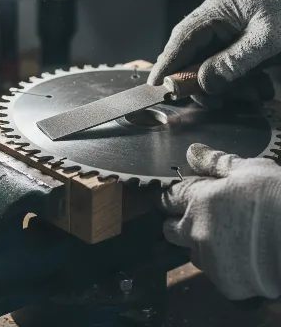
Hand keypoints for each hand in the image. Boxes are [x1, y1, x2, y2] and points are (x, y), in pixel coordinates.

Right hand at [148, 0, 280, 106]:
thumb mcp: (265, 40)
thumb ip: (232, 62)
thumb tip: (203, 82)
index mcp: (217, 10)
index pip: (181, 39)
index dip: (166, 64)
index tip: (156, 85)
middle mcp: (214, 19)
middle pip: (188, 53)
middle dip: (196, 80)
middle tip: (211, 101)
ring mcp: (222, 29)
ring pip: (204, 63)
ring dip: (220, 84)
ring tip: (245, 94)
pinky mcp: (231, 40)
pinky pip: (220, 64)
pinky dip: (232, 80)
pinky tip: (251, 86)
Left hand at [159, 144, 280, 300]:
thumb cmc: (277, 196)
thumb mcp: (249, 170)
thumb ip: (215, 162)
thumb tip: (191, 152)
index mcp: (197, 202)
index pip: (166, 199)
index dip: (168, 197)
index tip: (173, 197)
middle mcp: (195, 232)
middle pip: (169, 229)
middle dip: (177, 222)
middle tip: (199, 217)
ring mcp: (210, 260)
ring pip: (192, 252)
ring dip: (201, 244)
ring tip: (227, 237)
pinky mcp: (226, 284)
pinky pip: (214, 272)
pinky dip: (222, 264)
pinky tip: (242, 256)